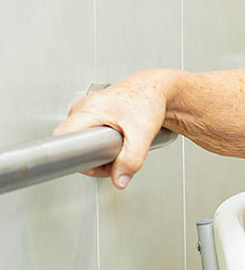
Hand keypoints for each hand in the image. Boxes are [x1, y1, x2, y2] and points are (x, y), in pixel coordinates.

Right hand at [52, 70, 175, 189]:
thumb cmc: (148, 100)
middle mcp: (81, 108)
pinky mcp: (92, 115)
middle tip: (116, 157)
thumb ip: (131, 160)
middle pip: (73, 144)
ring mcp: (85, 111)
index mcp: (87, 110)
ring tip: (120, 146)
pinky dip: (102, 144)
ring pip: (81, 141)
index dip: (79, 159)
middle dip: (94, 158)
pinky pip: (88, 135)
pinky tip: (117, 142)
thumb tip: (119, 180)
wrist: (156, 89)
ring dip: (99, 152)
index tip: (98, 164)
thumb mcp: (143, 134)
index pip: (64, 141)